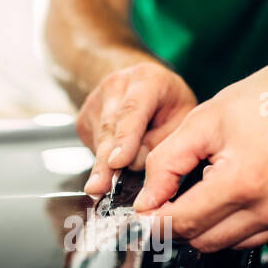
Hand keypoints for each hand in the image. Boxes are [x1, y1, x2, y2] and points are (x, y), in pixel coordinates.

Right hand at [77, 62, 196, 195]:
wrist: (146, 83)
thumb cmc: (169, 102)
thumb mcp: (183, 117)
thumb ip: (163, 140)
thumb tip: (136, 165)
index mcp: (147, 80)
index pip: (133, 110)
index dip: (125, 139)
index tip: (118, 162)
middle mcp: (117, 85)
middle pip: (109, 128)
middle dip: (104, 161)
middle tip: (99, 187)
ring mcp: (96, 99)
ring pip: (98, 139)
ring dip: (103, 165)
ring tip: (104, 186)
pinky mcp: (85, 115)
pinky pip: (92, 144)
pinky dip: (103, 157)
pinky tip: (116, 160)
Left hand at [133, 42, 267, 250]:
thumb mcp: (205, 120)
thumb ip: (167, 164)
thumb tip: (146, 204)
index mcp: (245, 180)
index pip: (185, 223)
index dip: (158, 220)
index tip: (149, 214)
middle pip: (208, 241)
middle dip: (187, 223)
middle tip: (185, 195)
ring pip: (237, 243)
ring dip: (222, 221)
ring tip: (229, 181)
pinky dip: (255, 218)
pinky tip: (261, 186)